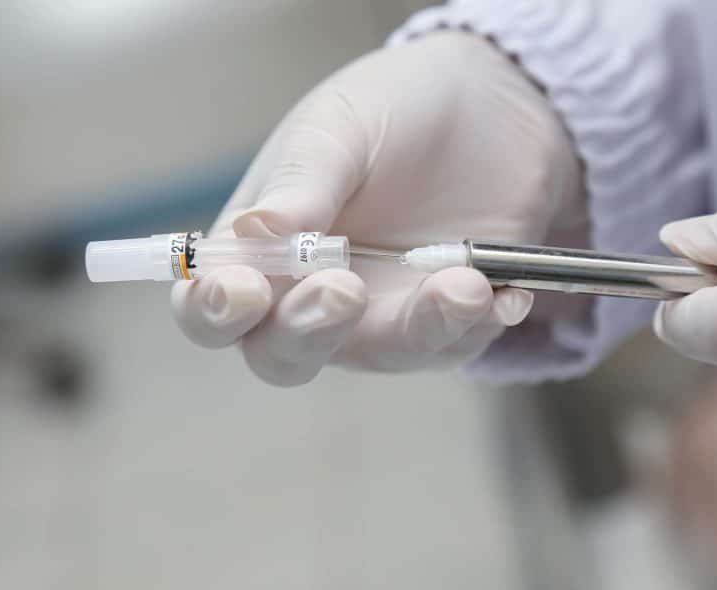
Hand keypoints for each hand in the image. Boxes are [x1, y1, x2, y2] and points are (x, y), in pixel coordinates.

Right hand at [171, 32, 585, 385]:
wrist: (492, 106)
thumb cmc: (395, 109)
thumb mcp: (340, 125)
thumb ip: (302, 181)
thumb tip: (255, 232)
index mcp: (258, 249)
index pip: (210, 305)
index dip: (214, 310)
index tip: (248, 288)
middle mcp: (307, 298)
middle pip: (281, 356)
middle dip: (307, 333)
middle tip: (344, 288)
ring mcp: (377, 318)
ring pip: (380, 357)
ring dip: (420, 327)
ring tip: (466, 282)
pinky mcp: (442, 324)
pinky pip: (452, 345)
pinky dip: (479, 322)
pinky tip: (506, 289)